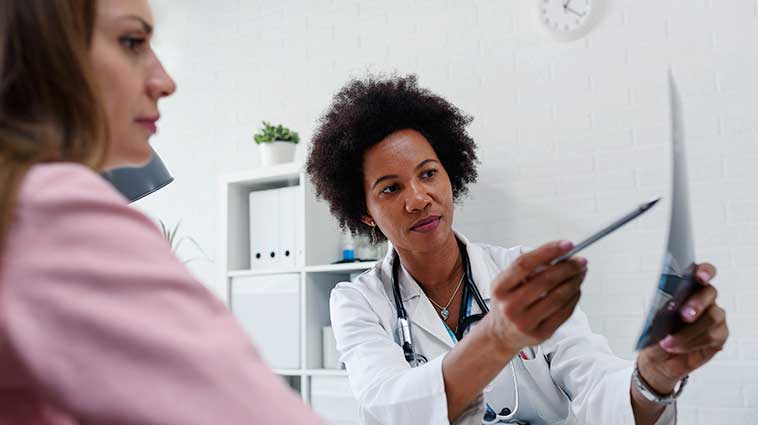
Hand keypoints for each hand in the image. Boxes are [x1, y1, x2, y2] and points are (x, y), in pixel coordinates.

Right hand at [484, 240, 587, 353]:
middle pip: (545, 280)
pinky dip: (574, 298)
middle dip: (568, 268)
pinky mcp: (541, 333)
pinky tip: (576, 289)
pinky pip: (564, 313)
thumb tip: (562, 255)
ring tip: (580, 273)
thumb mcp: (508, 283)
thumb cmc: (508, 302)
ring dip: (574, 282)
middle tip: (580, 261)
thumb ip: (529, 268)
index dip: (548, 252)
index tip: (567, 245)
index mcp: (499, 288)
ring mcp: (525, 322)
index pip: (524, 264)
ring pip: (558, 297)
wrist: (501, 334)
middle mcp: (510, 306)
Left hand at [637, 263, 728, 393]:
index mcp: (687, 288)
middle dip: (697, 303)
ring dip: (688, 331)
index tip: (700, 276)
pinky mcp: (718, 336)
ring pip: (712, 318)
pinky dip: (692, 343)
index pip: (702, 273)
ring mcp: (713, 317)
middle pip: (709, 293)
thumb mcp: (652, 320)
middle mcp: (704, 300)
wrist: (656, 359)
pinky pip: (712, 336)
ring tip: (668, 341)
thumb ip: (663, 309)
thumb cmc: (655, 334)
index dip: (705, 272)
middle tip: (684, 315)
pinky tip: (677, 347)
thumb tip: (668, 305)